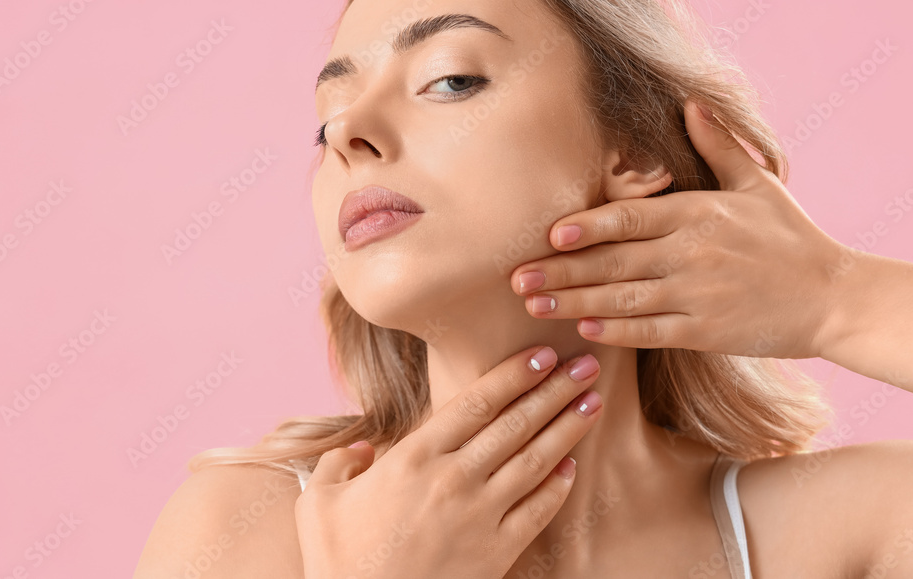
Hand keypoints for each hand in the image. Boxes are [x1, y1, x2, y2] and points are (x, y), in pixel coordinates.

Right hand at [294, 345, 603, 578]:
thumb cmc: (338, 563)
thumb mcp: (319, 503)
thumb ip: (340, 463)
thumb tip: (360, 446)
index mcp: (413, 458)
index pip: (476, 403)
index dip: (514, 374)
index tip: (542, 353)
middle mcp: (453, 480)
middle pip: (516, 423)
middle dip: (556, 389)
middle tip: (586, 364)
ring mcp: (479, 517)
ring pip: (535, 461)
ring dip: (568, 428)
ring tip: (593, 401)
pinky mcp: (496, 554)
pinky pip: (537, 512)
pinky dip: (557, 487)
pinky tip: (572, 467)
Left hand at [509, 100, 848, 360]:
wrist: (836, 296)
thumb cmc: (792, 237)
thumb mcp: (759, 182)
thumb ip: (718, 146)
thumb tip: (690, 103)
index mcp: (699, 212)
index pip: (630, 217)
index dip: (587, 226)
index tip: (548, 234)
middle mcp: (692, 252)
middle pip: (613, 260)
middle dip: (561, 270)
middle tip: (516, 278)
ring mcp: (698, 294)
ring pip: (622, 298)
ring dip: (574, 302)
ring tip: (534, 305)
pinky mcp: (706, 332)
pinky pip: (649, 332)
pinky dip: (614, 331)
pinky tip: (582, 329)